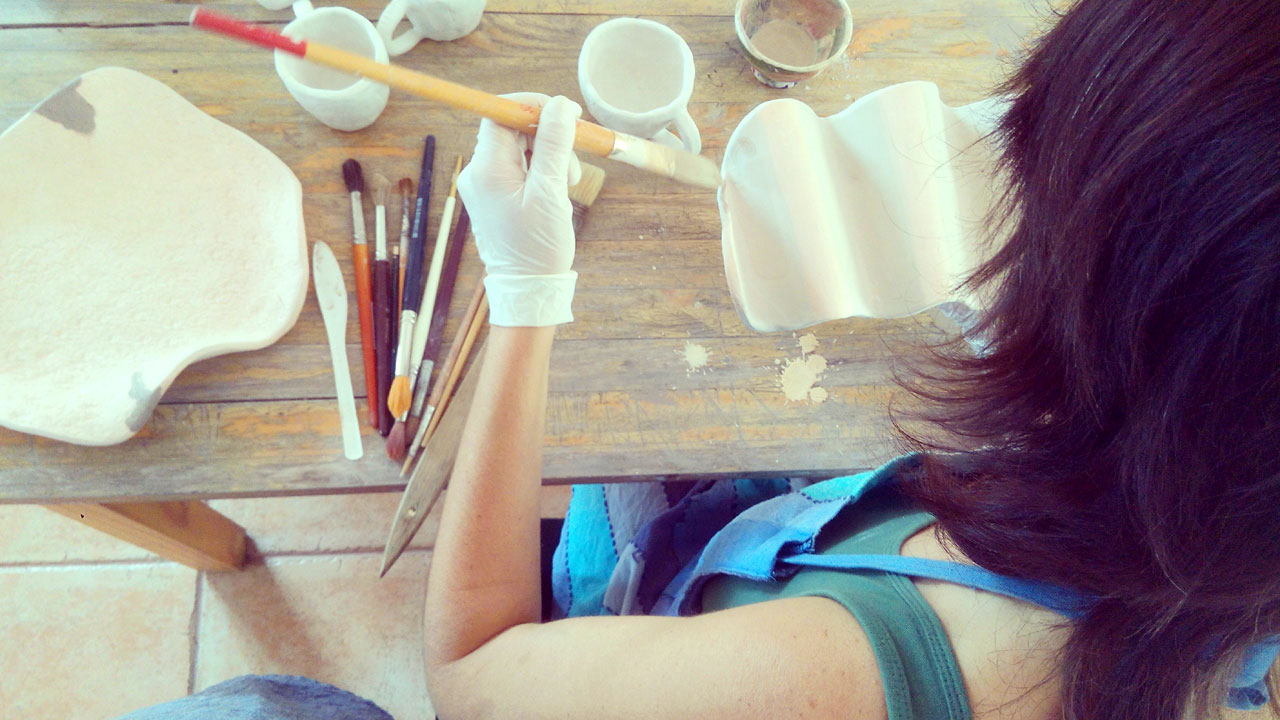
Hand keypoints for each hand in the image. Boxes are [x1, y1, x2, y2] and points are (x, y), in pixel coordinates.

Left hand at [458, 93, 582, 326]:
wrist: (528, 288)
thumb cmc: (538, 247)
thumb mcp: (551, 193)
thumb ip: (555, 145)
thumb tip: (560, 106)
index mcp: (486, 171)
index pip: (500, 115)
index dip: (531, 106)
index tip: (563, 112)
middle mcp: (479, 173)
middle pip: (513, 130)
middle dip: (548, 137)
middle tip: (573, 156)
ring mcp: (485, 185)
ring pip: (520, 148)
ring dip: (550, 156)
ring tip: (566, 185)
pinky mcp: (496, 195)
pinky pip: (520, 167)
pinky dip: (542, 172)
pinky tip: (556, 193)